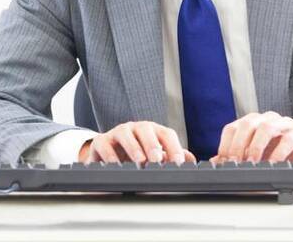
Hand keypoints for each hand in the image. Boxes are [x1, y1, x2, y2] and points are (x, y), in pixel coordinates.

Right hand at [78, 121, 196, 165]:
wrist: (109, 152)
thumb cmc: (137, 152)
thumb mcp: (156, 153)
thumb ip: (172, 155)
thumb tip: (191, 160)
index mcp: (153, 131)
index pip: (166, 134)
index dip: (173, 147)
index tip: (178, 162)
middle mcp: (136, 128)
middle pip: (146, 130)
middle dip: (153, 144)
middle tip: (157, 159)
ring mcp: (118, 132)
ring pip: (125, 134)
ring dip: (133, 147)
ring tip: (139, 161)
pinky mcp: (101, 141)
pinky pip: (104, 144)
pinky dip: (109, 154)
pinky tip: (115, 165)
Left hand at [209, 111, 292, 178]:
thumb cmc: (282, 155)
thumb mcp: (257, 157)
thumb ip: (237, 158)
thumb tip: (215, 163)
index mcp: (253, 122)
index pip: (233, 127)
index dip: (226, 143)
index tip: (224, 160)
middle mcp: (267, 119)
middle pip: (247, 123)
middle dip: (239, 144)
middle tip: (236, 162)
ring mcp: (284, 123)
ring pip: (266, 127)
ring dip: (257, 146)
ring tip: (253, 163)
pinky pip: (288, 138)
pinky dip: (279, 152)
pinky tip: (274, 164)